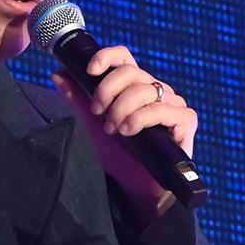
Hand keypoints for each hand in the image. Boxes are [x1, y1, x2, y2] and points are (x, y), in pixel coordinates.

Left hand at [50, 44, 197, 221]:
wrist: (138, 187)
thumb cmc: (121, 157)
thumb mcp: (94, 127)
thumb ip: (79, 100)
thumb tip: (58, 74)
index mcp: (136, 87)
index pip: (125, 58)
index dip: (107, 57)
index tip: (91, 71)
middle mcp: (157, 90)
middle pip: (131, 71)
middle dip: (108, 91)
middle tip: (98, 114)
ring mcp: (173, 103)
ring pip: (144, 89)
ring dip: (122, 109)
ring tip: (115, 130)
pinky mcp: (186, 119)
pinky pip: (161, 109)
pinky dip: (141, 119)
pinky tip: (130, 131)